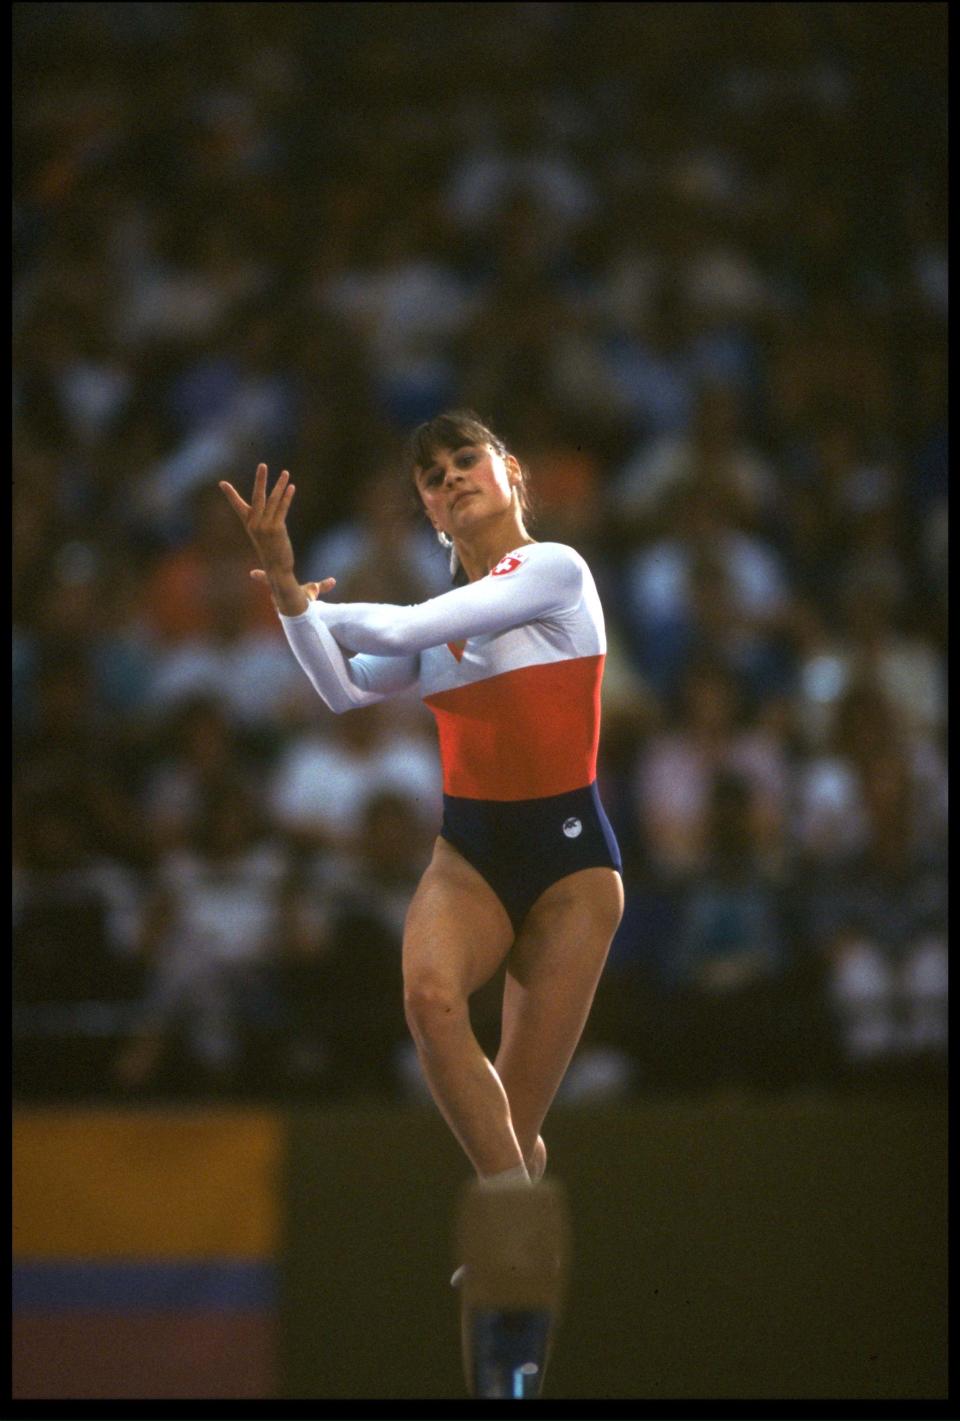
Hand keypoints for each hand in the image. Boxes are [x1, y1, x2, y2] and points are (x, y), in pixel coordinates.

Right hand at [219, 464, 335, 613]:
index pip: (238, 506)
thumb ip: (262, 526)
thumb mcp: (263, 539)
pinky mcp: (277, 529)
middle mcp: (255, 524)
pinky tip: (291, 487)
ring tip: (285, 472)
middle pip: (257, 497)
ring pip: (273, 501)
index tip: (222, 483)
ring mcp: (265, 526)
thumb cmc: (272, 555)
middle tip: (262, 465)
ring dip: (280, 485)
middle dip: (260, 480)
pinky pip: (282, 509)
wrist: (278, 570)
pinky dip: (287, 497)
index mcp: (249, 525)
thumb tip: (264, 517)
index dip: (231, 495)